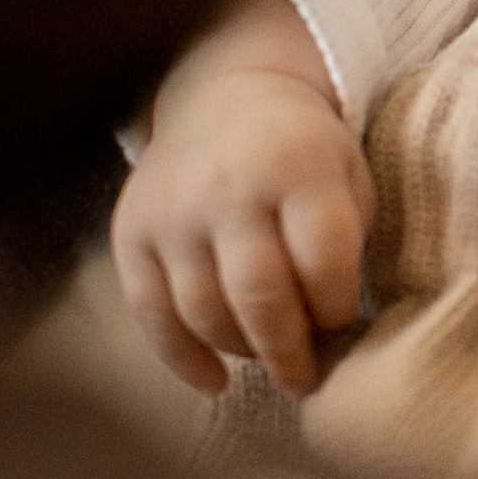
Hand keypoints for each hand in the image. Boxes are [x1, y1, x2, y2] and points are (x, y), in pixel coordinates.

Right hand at [111, 0, 372, 399]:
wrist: (224, 97)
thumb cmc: (304, 155)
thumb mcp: (346, 174)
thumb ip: (345, 244)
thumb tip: (331, 338)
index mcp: (297, 166)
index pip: (323, 259)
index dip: (336, 307)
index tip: (341, 322)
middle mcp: (229, 187)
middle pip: (259, 295)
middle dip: (289, 352)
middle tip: (306, 380)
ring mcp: (174, 210)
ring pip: (204, 312)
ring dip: (243, 351)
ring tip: (269, 360)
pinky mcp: (131, 231)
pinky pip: (151, 313)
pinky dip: (183, 358)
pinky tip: (214, 381)